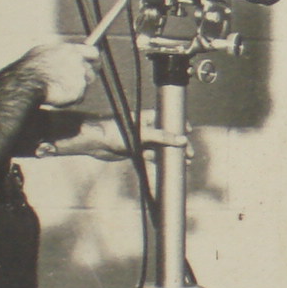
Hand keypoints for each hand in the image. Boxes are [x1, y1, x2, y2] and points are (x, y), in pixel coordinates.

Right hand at [16, 42, 98, 107]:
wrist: (26, 83)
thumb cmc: (30, 68)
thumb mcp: (42, 52)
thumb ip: (59, 52)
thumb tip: (66, 52)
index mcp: (70, 50)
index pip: (93, 52)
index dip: (94, 59)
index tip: (94, 63)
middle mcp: (78, 61)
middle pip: (92, 70)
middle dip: (87, 75)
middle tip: (79, 80)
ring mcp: (80, 77)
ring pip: (85, 83)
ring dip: (77, 87)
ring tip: (60, 88)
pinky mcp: (79, 91)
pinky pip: (79, 96)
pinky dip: (71, 98)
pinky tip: (59, 96)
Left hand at [48, 111, 188, 160]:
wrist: (97, 143)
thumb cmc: (116, 132)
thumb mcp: (142, 134)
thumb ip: (163, 137)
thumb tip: (182, 141)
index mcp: (148, 118)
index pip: (168, 119)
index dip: (180, 126)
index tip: (188, 134)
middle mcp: (146, 128)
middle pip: (167, 136)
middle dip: (179, 146)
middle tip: (189, 155)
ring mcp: (142, 140)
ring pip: (161, 149)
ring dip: (171, 156)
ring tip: (183, 163)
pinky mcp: (137, 152)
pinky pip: (151, 158)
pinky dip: (159, 164)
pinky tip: (167, 169)